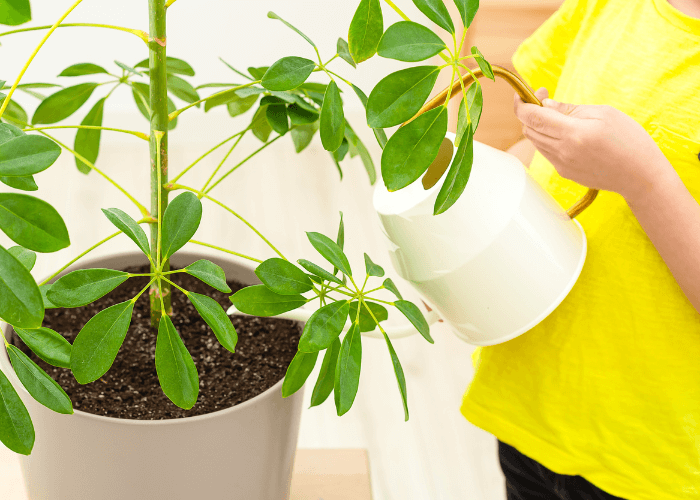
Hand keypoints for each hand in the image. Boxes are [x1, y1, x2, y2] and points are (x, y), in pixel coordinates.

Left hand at [513, 87, 673, 202]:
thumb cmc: (628, 139)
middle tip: (545, 98)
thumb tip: (545, 105)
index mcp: (573, 133)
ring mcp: (561, 165)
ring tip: (557, 115)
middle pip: (529, 129)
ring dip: (538, 126)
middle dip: (530, 112)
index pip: (532, 117)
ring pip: (535, 141)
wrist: (640, 175)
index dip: (522, 104)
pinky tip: (565, 133)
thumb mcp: (604, 113)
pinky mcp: (563, 172)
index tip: (523, 94)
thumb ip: (570, 109)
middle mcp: (563, 152)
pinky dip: (547, 138)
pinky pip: (546, 152)